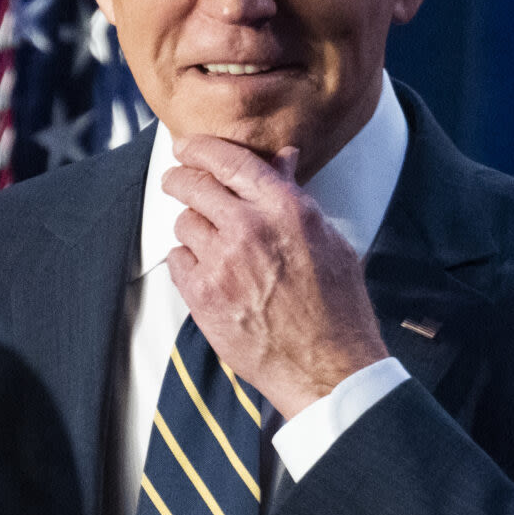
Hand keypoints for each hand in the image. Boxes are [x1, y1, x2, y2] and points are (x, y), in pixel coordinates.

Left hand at [162, 134, 388, 420]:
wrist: (327, 367)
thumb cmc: (337, 307)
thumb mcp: (328, 240)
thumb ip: (295, 196)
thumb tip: (281, 160)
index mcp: (285, 208)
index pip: (229, 160)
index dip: (200, 148)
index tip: (187, 147)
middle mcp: (249, 229)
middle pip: (192, 185)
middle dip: (179, 178)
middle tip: (176, 180)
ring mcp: (222, 263)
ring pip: (183, 223)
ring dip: (192, 226)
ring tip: (209, 240)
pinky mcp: (203, 297)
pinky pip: (177, 260)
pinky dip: (187, 261)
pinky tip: (208, 271)